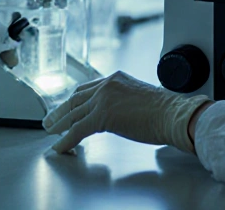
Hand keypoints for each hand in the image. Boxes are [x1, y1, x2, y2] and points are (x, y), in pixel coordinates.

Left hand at [42, 71, 211, 154]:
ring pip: (73, 113)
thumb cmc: (165, 111)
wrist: (174, 115)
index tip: (67, 106)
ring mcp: (103, 99)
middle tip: (49, 119)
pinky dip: (66, 139)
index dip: (74, 100)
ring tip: (50, 132)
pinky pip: (77, 129)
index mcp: (116, 79)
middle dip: (61, 110)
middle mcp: (106, 85)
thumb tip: (119, 114)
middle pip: (75, 98)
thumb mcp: (140, 98)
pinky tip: (60, 146)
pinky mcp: (102, 116)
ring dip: (59, 124)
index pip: (87, 88)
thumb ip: (125, 102)